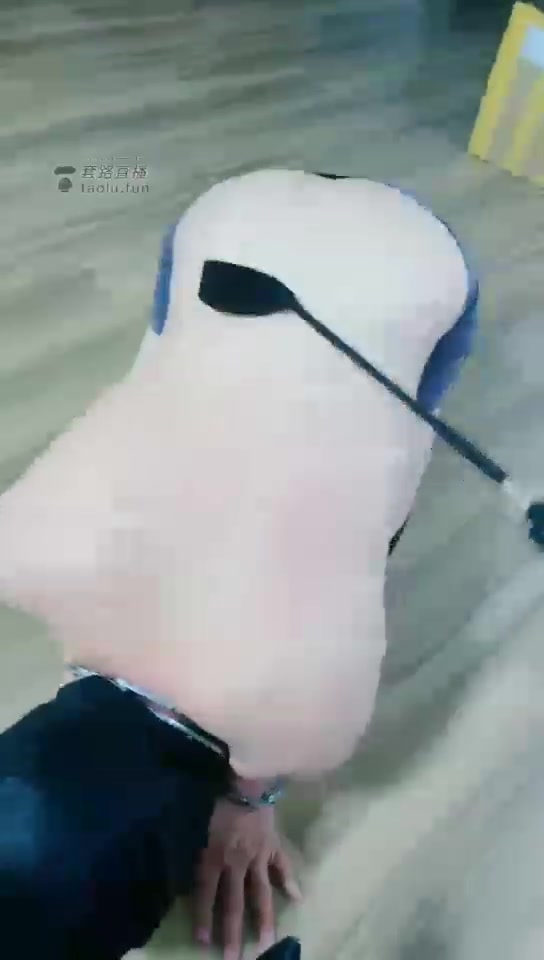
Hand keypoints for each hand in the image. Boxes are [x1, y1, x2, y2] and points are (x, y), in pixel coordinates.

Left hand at [194, 797, 301, 959]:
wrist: (246, 778)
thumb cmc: (217, 798)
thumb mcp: (198, 825)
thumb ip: (198, 850)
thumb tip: (192, 878)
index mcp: (215, 855)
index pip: (207, 893)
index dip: (204, 918)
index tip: (202, 943)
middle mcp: (237, 862)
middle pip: (235, 902)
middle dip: (233, 933)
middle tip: (234, 959)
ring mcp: (259, 855)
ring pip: (261, 893)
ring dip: (264, 920)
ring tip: (267, 943)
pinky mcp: (273, 844)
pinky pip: (283, 865)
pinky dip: (290, 881)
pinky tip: (297, 899)